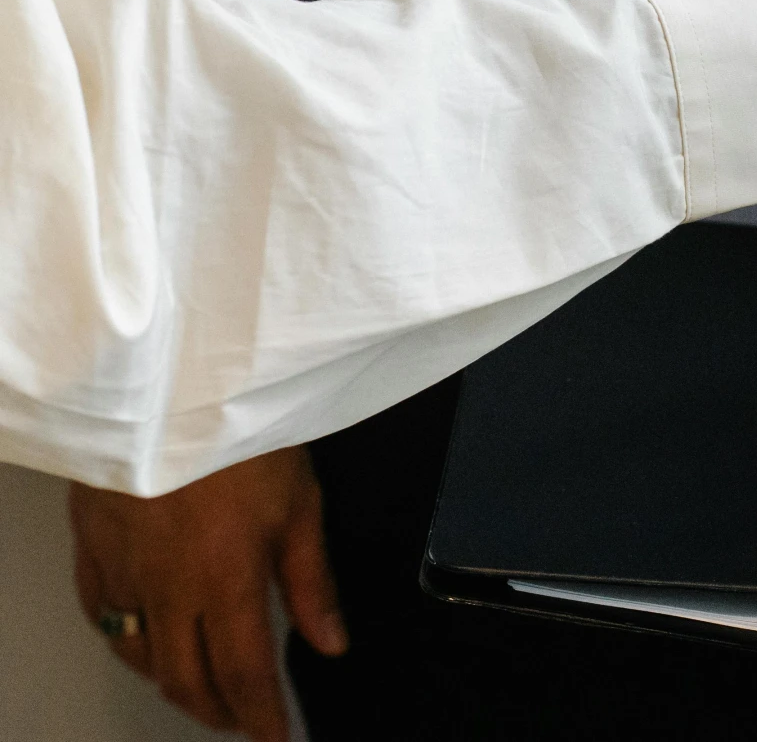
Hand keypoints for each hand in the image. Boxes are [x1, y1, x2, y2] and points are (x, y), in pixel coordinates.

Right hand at [69, 446, 346, 740]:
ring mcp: (123, 573)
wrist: (168, 386)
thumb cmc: (240, 430)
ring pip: (139, 657)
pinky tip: (147, 639)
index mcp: (225, 580)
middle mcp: (168, 590)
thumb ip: (312, 581)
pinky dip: (127, 642)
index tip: (276, 737)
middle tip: (244, 717)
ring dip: (173, 681)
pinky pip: (103, 619)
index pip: (243, 675)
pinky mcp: (92, 551)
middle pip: (185, 680)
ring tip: (203, 684)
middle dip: (217, 711)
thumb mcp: (301, 501)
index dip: (261, 718)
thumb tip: (330, 642)